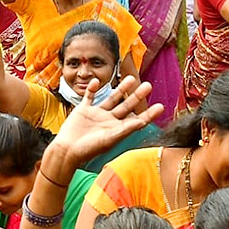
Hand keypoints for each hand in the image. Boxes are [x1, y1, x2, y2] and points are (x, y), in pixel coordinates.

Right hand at [48, 76, 164, 166]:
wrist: (67, 150)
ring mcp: (96, 114)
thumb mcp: (110, 138)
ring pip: (111, 98)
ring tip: (131, 78)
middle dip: (136, 96)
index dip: (149, 113)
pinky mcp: (83, 110)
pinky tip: (96, 81)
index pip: (136, 120)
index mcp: (117, 129)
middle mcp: (108, 120)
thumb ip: (126, 128)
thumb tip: (142, 121)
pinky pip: (89, 96)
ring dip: (120, 88)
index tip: (161, 106)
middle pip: (126, 106)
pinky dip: (91, 88)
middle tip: (148, 85)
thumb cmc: (89, 148)